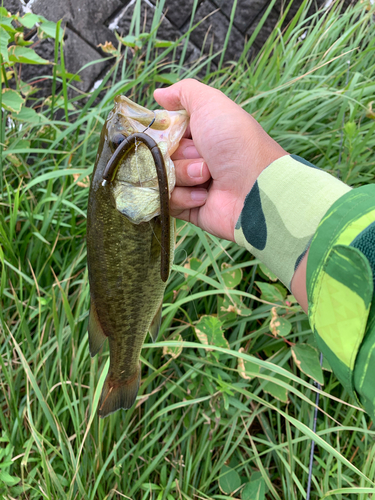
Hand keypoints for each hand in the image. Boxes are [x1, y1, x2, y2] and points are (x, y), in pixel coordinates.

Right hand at [154, 79, 286, 241]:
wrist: (254, 187)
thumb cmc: (235, 142)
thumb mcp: (212, 104)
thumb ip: (184, 92)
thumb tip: (158, 94)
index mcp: (198, 133)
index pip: (163, 131)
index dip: (164, 132)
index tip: (172, 132)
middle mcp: (193, 158)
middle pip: (160, 155)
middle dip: (178, 154)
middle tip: (202, 156)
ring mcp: (191, 184)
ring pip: (162, 178)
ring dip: (184, 176)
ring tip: (208, 177)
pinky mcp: (189, 208)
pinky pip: (168, 202)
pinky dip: (185, 197)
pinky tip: (205, 196)